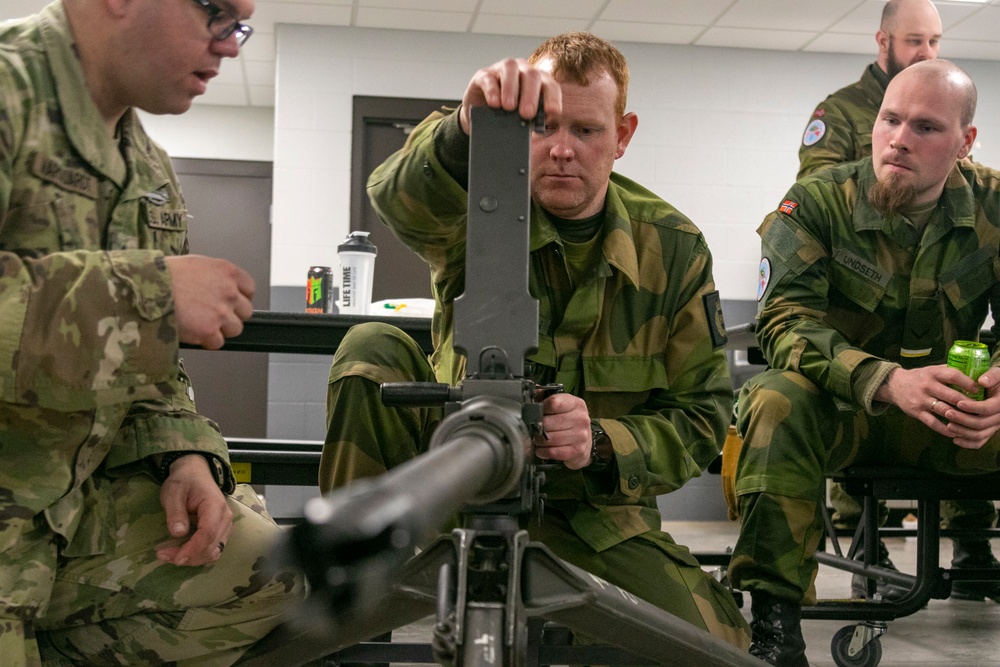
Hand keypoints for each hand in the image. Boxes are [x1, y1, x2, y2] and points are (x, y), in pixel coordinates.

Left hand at [156, 454, 232, 565]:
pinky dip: (197, 556)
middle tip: (162, 555)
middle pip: (211, 547)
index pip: (208, 533)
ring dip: (193, 559)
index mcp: (215, 506)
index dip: (193, 549)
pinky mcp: (220, 532)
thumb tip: (178, 533)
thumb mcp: (173, 491)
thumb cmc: (184, 481)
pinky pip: (212, 550)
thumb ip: (175, 511)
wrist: (195, 473)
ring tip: (169, 555)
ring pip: (213, 552)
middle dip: (188, 556)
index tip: (175, 559)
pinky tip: (181, 553)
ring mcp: (225, 526)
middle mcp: (225, 518)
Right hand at [165, 255, 254, 349]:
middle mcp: (229, 292)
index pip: (249, 289)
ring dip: (221, 329)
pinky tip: (193, 331)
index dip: (240, 298)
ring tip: (201, 323)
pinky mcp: (209, 330)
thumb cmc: (165, 274)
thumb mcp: (197, 264)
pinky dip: (206, 340)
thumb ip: (216, 277)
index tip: (231, 303)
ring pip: (235, 329)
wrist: (147, 287)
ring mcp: (221, 312)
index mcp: (228, 272)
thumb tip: (220, 289)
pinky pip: (218, 342)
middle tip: (212, 314)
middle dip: (231, 315)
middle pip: (245, 312)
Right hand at [458, 58, 562, 134]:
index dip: (553, 97)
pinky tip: (494, 103)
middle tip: (527, 114)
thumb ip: (532, 120)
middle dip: (530, 95)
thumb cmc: (507, 116)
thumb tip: (537, 127)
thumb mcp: (521, 119)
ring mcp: (502, 70)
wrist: (481, 116)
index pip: (550, 85)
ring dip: (511, 88)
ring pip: (510, 68)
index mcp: (537, 82)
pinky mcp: (483, 75)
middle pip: (532, 76)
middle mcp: (522, 71)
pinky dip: (492, 90)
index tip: (553, 111)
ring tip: (509, 107)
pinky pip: (489, 78)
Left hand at [533, 393, 591, 469]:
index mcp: (576, 404)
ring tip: (537, 439)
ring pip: (549, 439)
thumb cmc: (570, 421)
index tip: (536, 412)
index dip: (540, 408)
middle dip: (537, 427)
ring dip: (538, 440)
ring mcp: (580, 436)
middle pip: (548, 422)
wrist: (586, 441)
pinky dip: (543, 452)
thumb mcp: (563, 405)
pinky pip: (553, 452)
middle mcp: (581, 419)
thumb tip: (533, 394)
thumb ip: (547, 397)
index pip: (553, 403)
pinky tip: (541, 450)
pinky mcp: (577, 451)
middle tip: (534, 428)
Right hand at [876, 365, 999, 448]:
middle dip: (968, 404)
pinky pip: (933, 423)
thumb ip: (949, 372)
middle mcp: (927, 386)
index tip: (979, 389)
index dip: (967, 383)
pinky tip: (955, 432)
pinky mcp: (916, 412)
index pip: (953, 376)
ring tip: (972, 422)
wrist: (894, 385)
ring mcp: (921, 400)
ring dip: (959, 418)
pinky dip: (945, 429)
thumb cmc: (919, 377)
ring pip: (944, 410)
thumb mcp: (932, 370)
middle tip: (981, 409)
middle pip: (951, 396)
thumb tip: (973, 374)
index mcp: (933, 373)